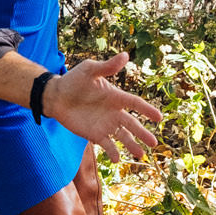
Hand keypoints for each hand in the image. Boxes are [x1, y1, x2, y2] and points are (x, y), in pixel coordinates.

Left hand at [45, 53, 161, 162]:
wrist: (56, 96)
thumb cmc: (73, 80)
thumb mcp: (90, 70)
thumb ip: (107, 67)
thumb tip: (126, 55)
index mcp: (115, 96)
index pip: (135, 103)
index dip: (147, 110)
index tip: (159, 118)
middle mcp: (114, 112)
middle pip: (132, 124)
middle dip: (143, 134)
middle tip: (154, 143)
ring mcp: (105, 124)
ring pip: (123, 137)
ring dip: (132, 145)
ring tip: (140, 155)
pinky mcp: (95, 134)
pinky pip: (107, 145)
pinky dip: (113, 152)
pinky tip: (117, 159)